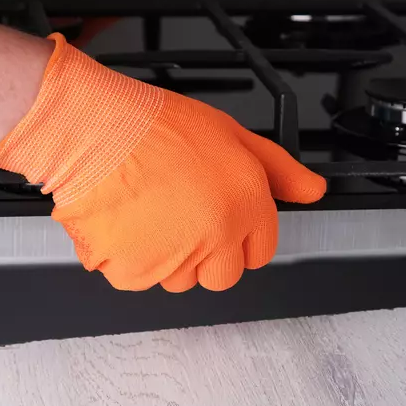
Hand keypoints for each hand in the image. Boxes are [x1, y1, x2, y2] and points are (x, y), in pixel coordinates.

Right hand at [0, 35, 326, 290]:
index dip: (240, 232)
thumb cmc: (155, 126)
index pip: (260, 251)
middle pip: (223, 275)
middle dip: (207, 253)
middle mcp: (216, 239)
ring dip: (167, 257)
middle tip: (179, 213)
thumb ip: (278, 169)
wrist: (93, 128)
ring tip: (148, 210)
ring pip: (179, 280)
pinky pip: (138, 278)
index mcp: (245, 206)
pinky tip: (125, 220)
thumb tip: (312, 190)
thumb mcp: (232, 134)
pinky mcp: (132, 272)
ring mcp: (173, 260)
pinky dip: (129, 258)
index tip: (217, 215)